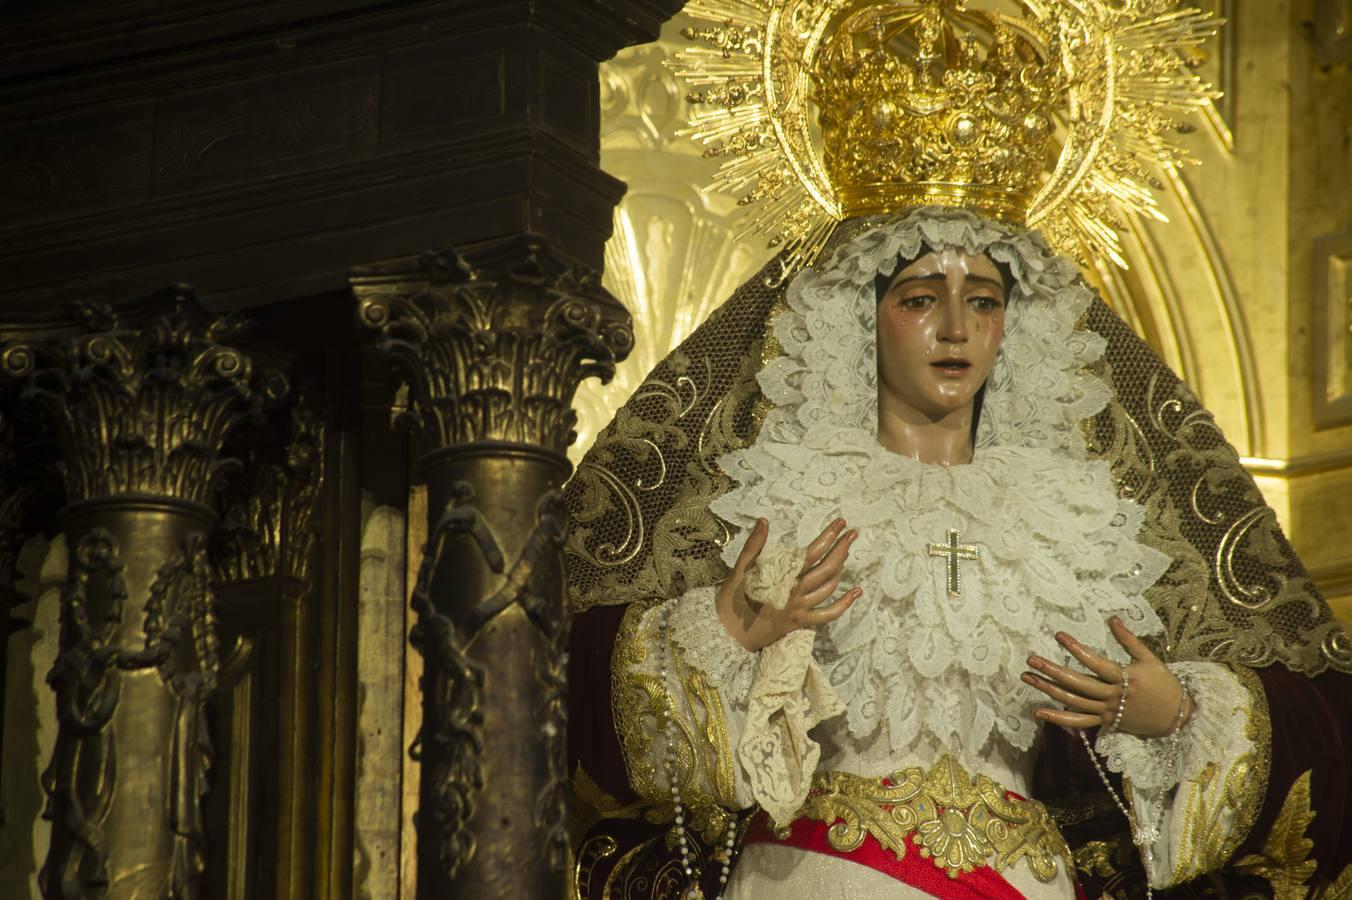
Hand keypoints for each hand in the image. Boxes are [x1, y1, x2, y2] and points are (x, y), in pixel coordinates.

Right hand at [716, 517, 862, 651]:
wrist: (727, 635)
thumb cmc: (731, 601)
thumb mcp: (738, 571)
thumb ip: (753, 546)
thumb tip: (764, 521)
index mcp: (782, 578)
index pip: (811, 554)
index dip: (828, 537)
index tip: (840, 523)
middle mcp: (795, 593)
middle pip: (826, 569)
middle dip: (842, 549)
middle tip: (853, 534)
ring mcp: (800, 609)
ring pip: (828, 588)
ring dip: (841, 569)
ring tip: (847, 553)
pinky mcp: (800, 623)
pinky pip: (827, 615)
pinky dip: (844, 604)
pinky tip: (856, 592)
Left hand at [1023, 616, 1191, 737]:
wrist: (1176, 717)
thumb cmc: (1164, 684)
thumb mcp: (1150, 659)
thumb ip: (1129, 640)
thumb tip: (1112, 619)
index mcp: (1124, 678)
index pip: (1095, 662)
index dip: (1076, 649)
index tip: (1058, 635)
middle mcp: (1112, 696)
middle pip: (1077, 684)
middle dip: (1052, 671)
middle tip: (1031, 659)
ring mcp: (1107, 711)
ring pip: (1073, 702)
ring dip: (1048, 690)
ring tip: (1027, 678)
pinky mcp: (1105, 723)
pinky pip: (1079, 722)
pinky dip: (1058, 719)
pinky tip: (1038, 712)